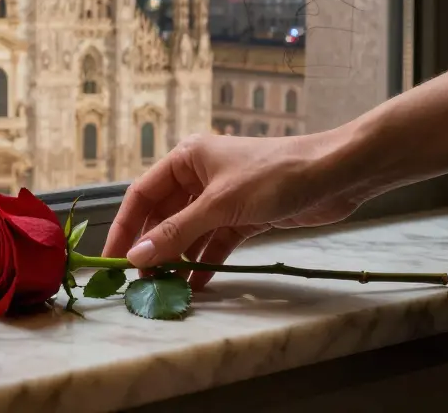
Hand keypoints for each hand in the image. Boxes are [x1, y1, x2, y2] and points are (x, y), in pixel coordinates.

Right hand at [101, 131, 372, 289]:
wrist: (335, 175)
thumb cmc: (274, 176)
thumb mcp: (219, 205)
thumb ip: (177, 233)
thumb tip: (137, 257)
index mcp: (186, 158)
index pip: (142, 195)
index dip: (125, 227)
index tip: (112, 260)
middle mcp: (200, 175)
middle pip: (164, 215)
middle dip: (153, 247)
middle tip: (140, 281)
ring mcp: (222, 197)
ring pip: (189, 231)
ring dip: (178, 258)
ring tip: (165, 288)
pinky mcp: (244, 216)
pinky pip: (215, 242)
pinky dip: (205, 261)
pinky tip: (195, 285)